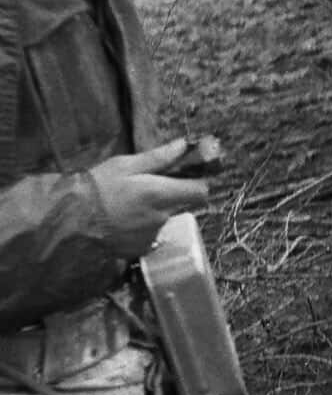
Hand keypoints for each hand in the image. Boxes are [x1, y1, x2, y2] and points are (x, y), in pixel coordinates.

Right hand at [87, 141, 211, 256]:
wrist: (67, 221)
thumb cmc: (94, 187)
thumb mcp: (124, 165)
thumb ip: (158, 158)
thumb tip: (184, 145)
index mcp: (160, 194)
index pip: (201, 192)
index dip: (197, 183)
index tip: (186, 176)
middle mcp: (161, 217)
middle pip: (181, 204)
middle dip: (170, 195)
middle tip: (144, 188)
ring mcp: (151, 235)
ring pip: (162, 219)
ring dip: (152, 212)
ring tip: (124, 205)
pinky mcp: (140, 249)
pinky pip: (148, 235)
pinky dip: (139, 227)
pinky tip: (119, 221)